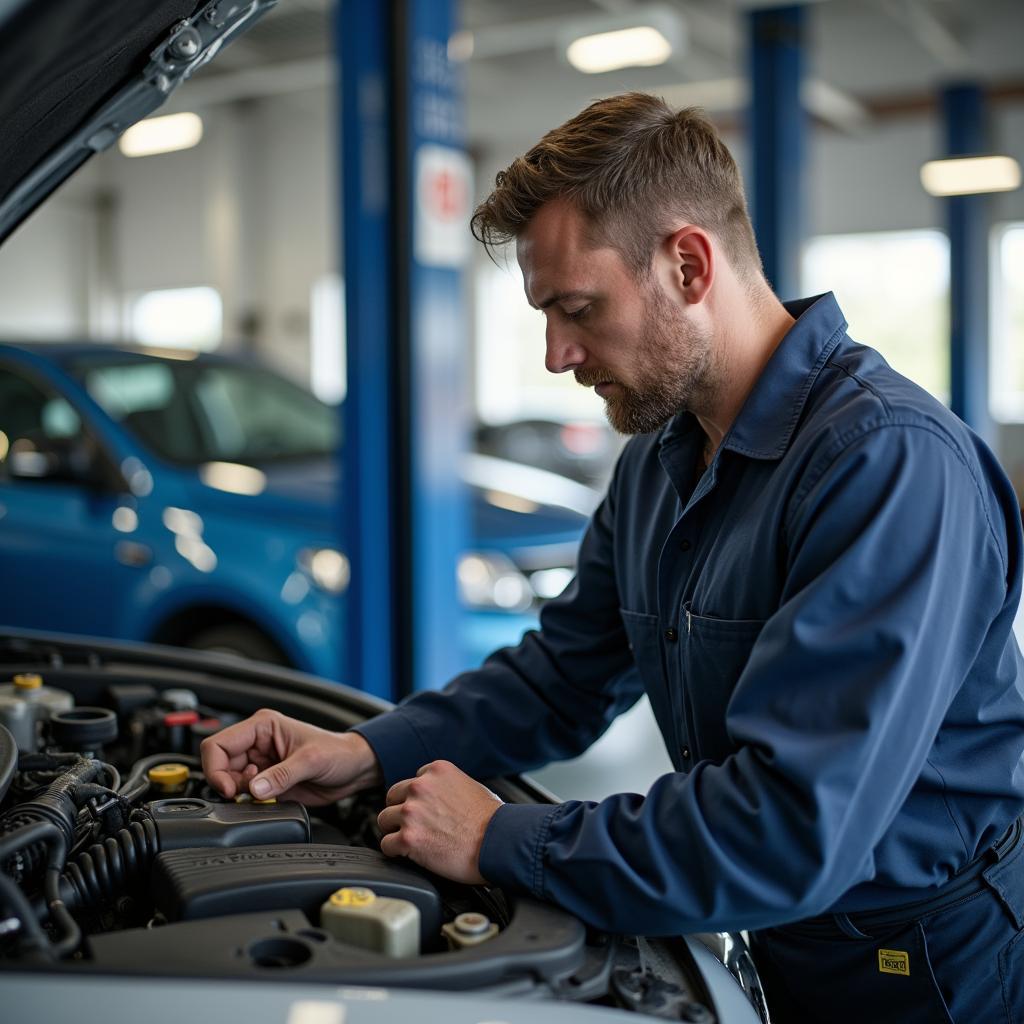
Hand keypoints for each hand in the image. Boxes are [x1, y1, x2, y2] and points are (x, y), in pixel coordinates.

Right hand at [200, 707, 381, 804]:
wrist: (353, 769)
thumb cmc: (338, 752)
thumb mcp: (311, 761)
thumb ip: (282, 775)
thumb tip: (254, 789)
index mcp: (262, 726)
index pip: (218, 744)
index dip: (216, 768)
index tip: (228, 788)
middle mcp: (256, 743)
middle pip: (219, 765)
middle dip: (227, 783)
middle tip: (246, 795)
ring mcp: (260, 763)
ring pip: (229, 781)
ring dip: (239, 793)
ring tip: (265, 793)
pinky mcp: (266, 782)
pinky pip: (243, 794)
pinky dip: (248, 801)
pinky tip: (267, 799)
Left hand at [377, 760, 501, 883]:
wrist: (498, 842)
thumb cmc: (492, 820)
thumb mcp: (470, 785)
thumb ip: (446, 786)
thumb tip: (438, 797)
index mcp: (436, 771)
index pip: (412, 782)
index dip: (416, 799)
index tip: (424, 811)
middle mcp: (420, 787)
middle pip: (393, 797)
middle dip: (401, 812)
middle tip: (414, 826)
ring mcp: (412, 812)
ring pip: (384, 820)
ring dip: (395, 830)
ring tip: (411, 841)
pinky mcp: (408, 838)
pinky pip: (386, 845)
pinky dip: (395, 851)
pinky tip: (408, 854)